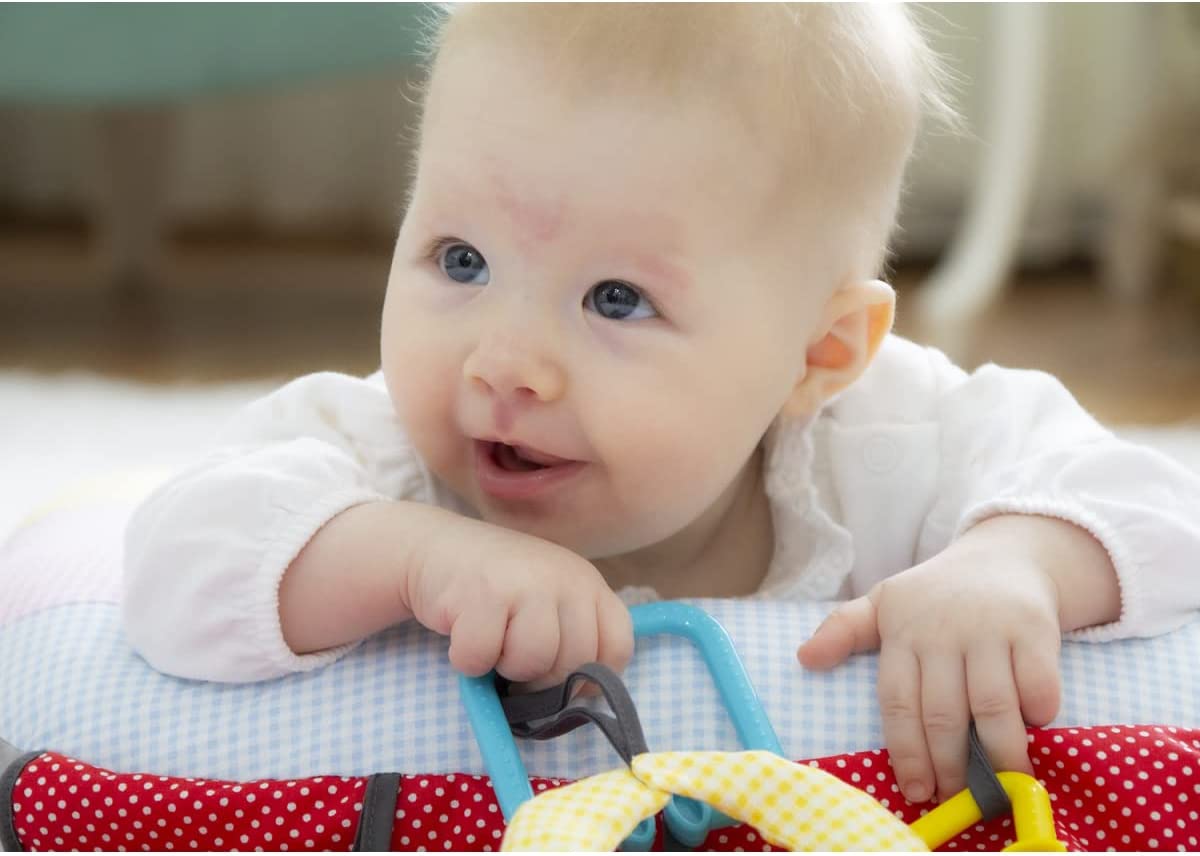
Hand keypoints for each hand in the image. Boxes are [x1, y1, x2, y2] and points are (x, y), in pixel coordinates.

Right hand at [405, 517, 633, 687]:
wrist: (434, 546)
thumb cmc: (495, 589)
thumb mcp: (547, 601)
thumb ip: (571, 638)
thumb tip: (577, 699)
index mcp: (587, 582)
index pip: (617, 646)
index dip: (591, 677)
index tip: (562, 680)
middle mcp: (565, 578)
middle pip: (574, 664)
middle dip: (540, 677)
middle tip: (513, 655)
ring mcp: (526, 582)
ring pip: (533, 662)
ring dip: (503, 666)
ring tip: (491, 639)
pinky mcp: (483, 592)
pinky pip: (481, 657)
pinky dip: (466, 658)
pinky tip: (462, 630)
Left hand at [797, 524, 1063, 802]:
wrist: (1005, 555)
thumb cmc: (937, 593)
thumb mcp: (884, 601)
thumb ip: (844, 630)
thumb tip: (804, 659)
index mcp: (903, 632)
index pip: (897, 701)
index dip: (906, 751)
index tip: (915, 790)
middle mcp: (943, 633)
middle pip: (943, 713)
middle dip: (949, 764)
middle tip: (956, 798)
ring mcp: (989, 630)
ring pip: (992, 705)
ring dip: (999, 752)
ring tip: (1002, 784)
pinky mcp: (1033, 628)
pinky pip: (1038, 683)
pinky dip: (1039, 712)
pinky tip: (1035, 728)